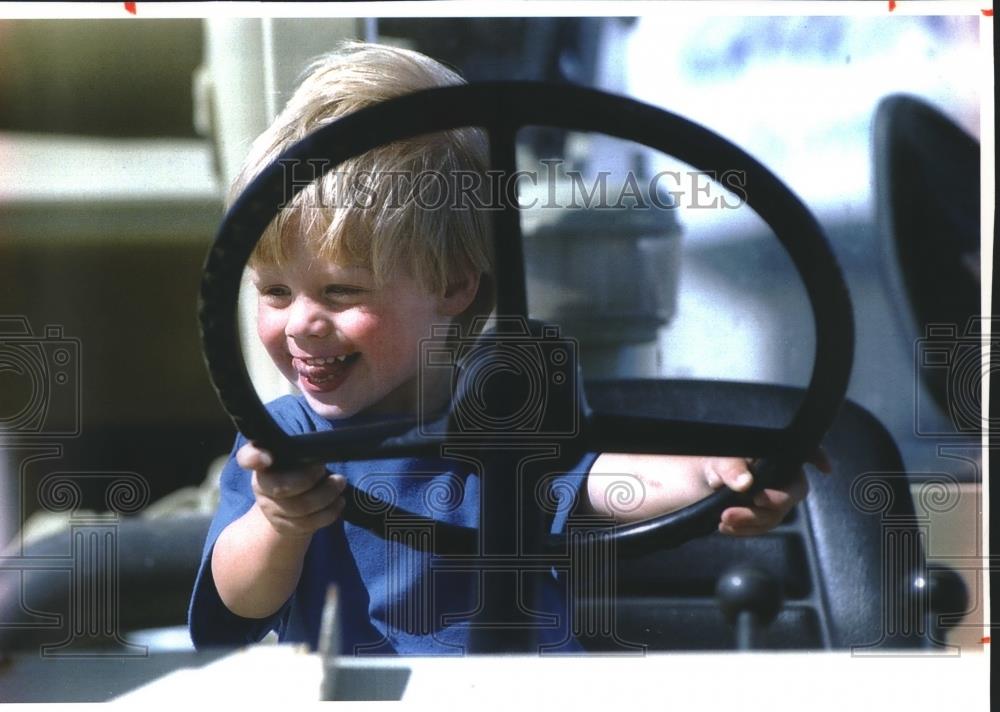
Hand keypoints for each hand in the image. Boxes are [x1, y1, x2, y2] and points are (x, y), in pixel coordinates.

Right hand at [237, 441, 346, 537]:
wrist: (287, 504)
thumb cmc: (296, 470)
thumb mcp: (294, 455)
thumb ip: (300, 450)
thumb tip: (320, 451)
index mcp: (261, 463)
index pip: (247, 457)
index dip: (254, 458)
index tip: (266, 458)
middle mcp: (261, 487)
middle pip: (282, 487)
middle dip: (308, 478)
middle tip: (325, 468)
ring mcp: (271, 510)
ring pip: (300, 507)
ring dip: (327, 494)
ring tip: (339, 483)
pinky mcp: (286, 527)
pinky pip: (310, 523)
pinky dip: (330, 511)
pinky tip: (339, 501)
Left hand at [704, 449, 830, 536]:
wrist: (689, 489)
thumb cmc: (707, 466)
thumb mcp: (714, 462)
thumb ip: (730, 468)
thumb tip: (746, 481)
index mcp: (770, 455)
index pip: (800, 452)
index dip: (816, 456)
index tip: (823, 466)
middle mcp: (776, 476)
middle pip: (792, 492)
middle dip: (775, 502)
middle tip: (755, 503)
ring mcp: (770, 497)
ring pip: (775, 514)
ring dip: (752, 520)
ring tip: (726, 518)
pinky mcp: (759, 516)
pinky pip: (761, 527)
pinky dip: (744, 529)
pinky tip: (726, 526)